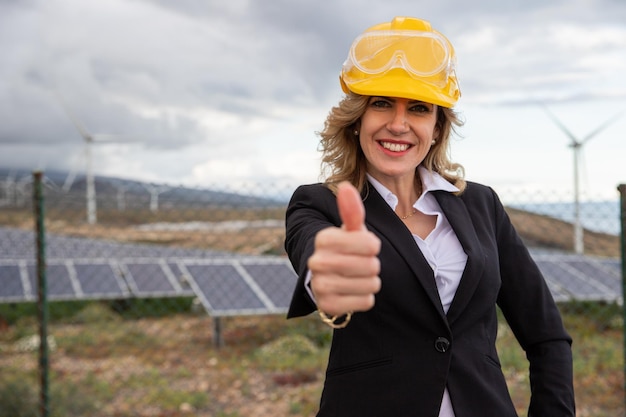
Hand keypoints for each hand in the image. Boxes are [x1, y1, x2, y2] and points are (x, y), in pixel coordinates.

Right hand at [308, 181, 381, 315]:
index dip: (373, 245)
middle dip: (372, 265)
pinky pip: (366, 302)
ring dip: (370, 282)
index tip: (365, 246)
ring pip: (370, 284)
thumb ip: (351, 209)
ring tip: (357, 277)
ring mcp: (320, 285)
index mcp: (323, 238)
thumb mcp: (350, 230)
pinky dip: (365, 298)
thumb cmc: (346, 249)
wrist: (329, 278)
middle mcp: (316, 261)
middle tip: (361, 264)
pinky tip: (353, 292)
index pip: (370, 244)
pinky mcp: (327, 306)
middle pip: (372, 265)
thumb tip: (345, 186)